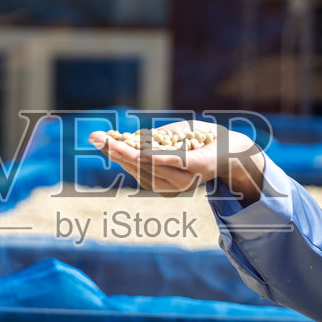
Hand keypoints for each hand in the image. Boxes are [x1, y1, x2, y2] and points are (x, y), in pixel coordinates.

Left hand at [88, 121, 266, 201]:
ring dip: (117, 156)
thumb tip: (137, 142)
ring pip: (139, 172)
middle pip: (144, 166)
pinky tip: (112, 148)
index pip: (160, 159)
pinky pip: (142, 175)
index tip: (117, 146)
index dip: (137, 153)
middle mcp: (184, 181)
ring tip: (97, 139)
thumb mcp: (192, 131)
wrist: (225, 159)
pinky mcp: (167, 190)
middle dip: (118, 151)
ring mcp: (175, 188)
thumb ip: (166, 139)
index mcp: (195, 164)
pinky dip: (126, 161)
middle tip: (96, 137)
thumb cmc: (209, 138)